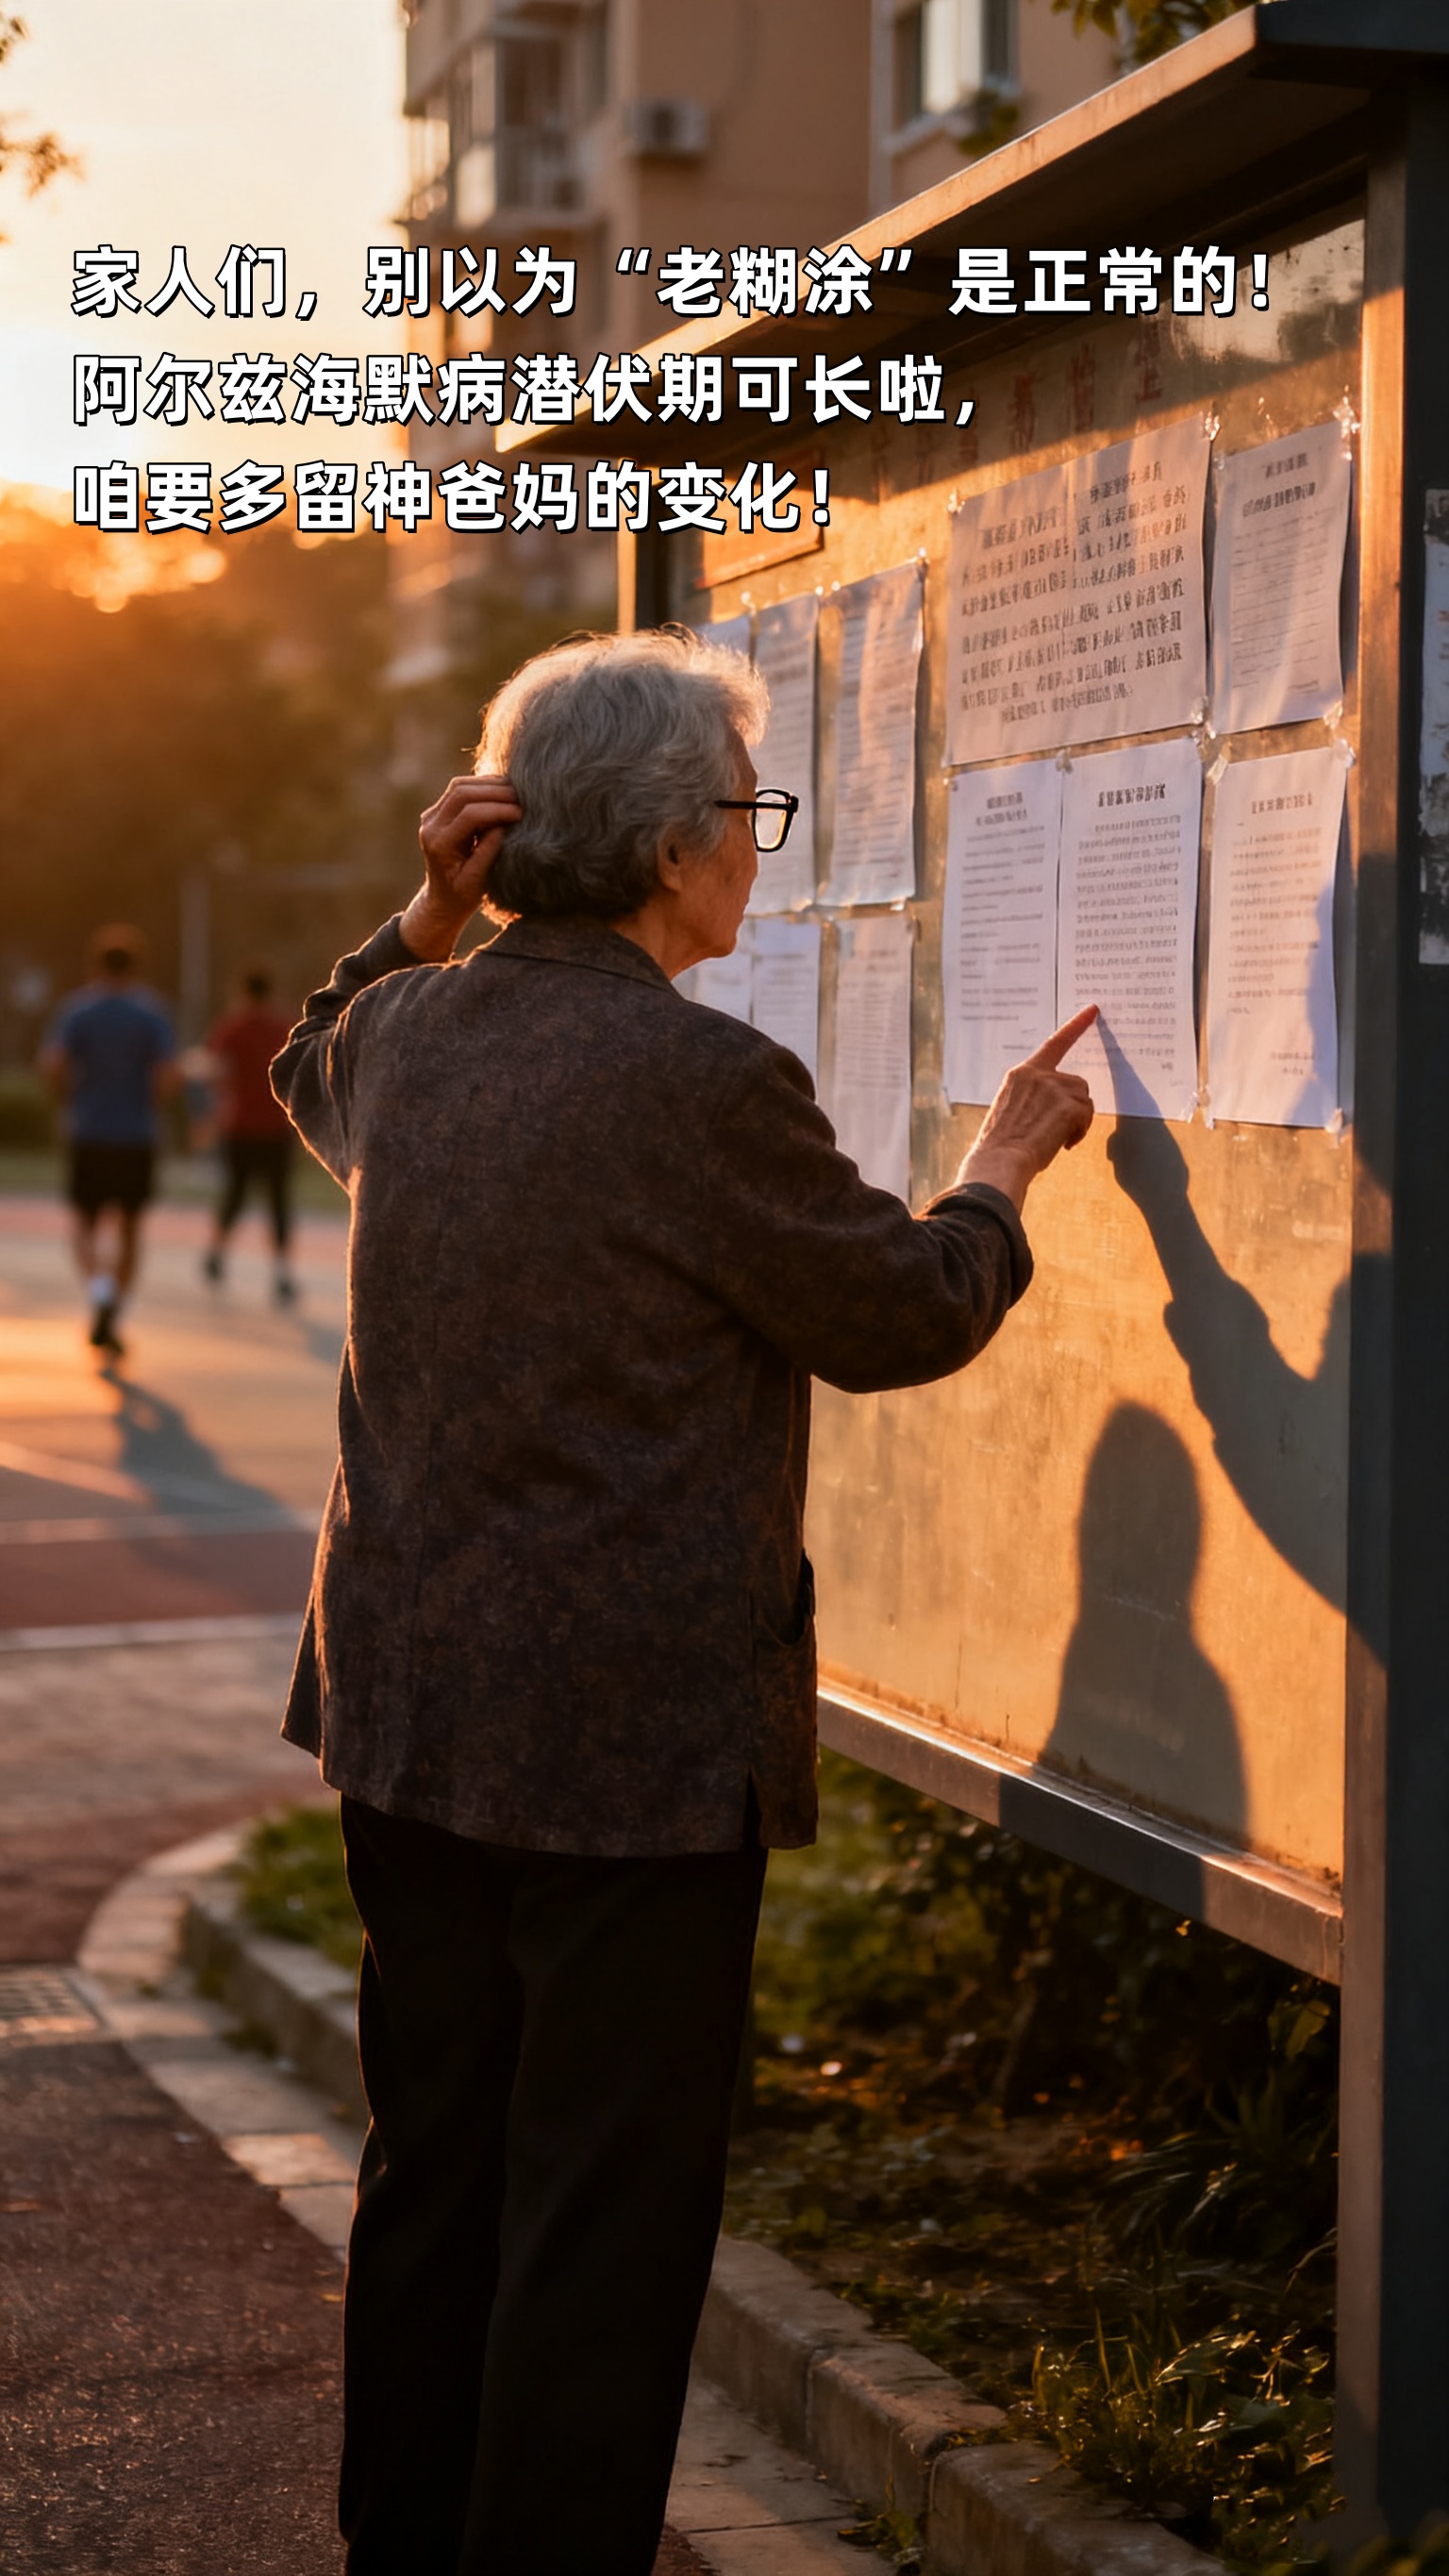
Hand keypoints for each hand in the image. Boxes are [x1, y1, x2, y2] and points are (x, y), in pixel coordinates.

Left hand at [400, 773, 521, 961]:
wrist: (443, 897)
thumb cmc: (463, 895)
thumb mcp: (478, 881)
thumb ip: (488, 852)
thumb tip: (504, 825)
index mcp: (439, 844)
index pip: (470, 815)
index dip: (498, 810)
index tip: (521, 813)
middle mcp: (430, 825)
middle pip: (462, 793)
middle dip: (495, 792)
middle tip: (523, 798)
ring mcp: (432, 815)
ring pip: (460, 786)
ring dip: (489, 785)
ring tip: (516, 793)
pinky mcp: (438, 810)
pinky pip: (460, 789)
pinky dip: (483, 787)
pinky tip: (503, 793)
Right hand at [958, 1005, 1097, 1210]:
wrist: (999, 1162)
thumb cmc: (1000, 1145)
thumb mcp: (1009, 1109)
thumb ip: (1032, 1097)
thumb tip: (1053, 1108)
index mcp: (1021, 1074)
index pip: (1054, 1044)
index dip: (1075, 1026)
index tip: (1092, 1011)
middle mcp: (1038, 1074)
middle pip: (1076, 1083)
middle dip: (1073, 1106)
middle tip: (1057, 1131)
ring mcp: (1053, 1087)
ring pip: (1084, 1100)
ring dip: (1077, 1121)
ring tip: (1055, 1139)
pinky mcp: (1067, 1104)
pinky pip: (1086, 1116)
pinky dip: (1079, 1132)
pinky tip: (1062, 1143)